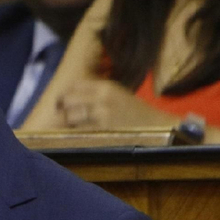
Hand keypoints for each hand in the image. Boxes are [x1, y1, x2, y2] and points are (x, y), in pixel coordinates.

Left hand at [53, 81, 177, 131]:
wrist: (157, 125)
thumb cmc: (134, 112)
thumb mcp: (116, 95)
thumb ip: (95, 95)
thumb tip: (67, 99)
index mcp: (106, 86)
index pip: (74, 85)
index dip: (65, 94)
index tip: (62, 102)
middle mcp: (102, 97)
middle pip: (67, 100)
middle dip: (63, 108)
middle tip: (62, 115)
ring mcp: (103, 113)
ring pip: (70, 116)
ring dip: (69, 122)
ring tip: (74, 126)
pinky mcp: (104, 128)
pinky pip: (80, 130)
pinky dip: (76, 132)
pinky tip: (80, 134)